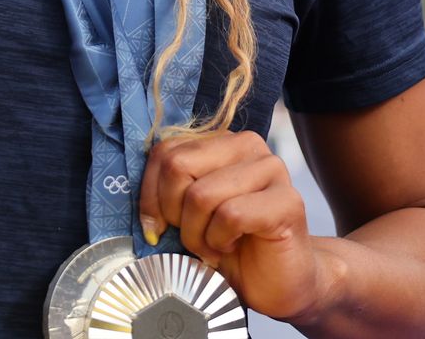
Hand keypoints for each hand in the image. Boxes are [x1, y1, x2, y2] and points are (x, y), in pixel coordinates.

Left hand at [138, 129, 332, 322]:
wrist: (276, 283)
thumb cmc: (229, 246)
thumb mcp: (187, 213)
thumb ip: (169, 190)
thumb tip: (136, 197)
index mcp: (220, 142)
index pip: (164, 152)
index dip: (150, 195)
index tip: (157, 227)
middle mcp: (247, 145)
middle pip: (177, 166)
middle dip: (174, 213)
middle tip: (194, 236)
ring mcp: (272, 169)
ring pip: (201, 194)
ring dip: (197, 234)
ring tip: (214, 245)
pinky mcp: (288, 200)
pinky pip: (230, 215)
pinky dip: (220, 240)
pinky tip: (233, 246)